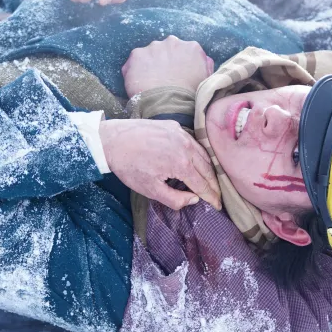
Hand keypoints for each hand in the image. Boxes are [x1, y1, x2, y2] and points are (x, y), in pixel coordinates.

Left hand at [99, 119, 221, 210]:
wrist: (112, 140)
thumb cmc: (129, 167)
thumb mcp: (150, 190)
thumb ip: (175, 199)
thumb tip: (194, 199)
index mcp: (181, 164)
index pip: (203, 184)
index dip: (212, 197)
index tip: (218, 206)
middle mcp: (186, 146)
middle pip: (208, 169)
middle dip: (214, 184)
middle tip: (218, 195)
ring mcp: (181, 133)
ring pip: (203, 154)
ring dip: (209, 169)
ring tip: (211, 181)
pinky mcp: (175, 126)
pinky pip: (193, 142)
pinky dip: (199, 154)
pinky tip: (197, 161)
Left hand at [121, 35, 214, 97]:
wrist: (170, 106)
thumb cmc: (191, 96)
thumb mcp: (206, 79)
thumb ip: (204, 64)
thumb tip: (203, 59)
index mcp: (192, 47)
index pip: (185, 51)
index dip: (180, 64)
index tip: (177, 75)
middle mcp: (172, 41)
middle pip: (167, 50)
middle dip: (165, 61)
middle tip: (163, 79)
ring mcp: (153, 47)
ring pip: (150, 55)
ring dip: (150, 65)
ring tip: (151, 84)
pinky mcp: (137, 55)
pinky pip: (134, 63)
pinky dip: (135, 71)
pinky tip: (140, 85)